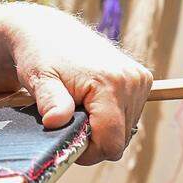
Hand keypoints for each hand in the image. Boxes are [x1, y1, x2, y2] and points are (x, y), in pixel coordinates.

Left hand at [0, 2, 152, 164]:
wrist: (48, 32)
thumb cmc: (40, 57)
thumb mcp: (40, 79)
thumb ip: (51, 102)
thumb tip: (54, 121)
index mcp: (111, 84)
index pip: (111, 142)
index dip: (88, 151)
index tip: (67, 139)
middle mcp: (132, 81)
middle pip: (120, 140)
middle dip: (93, 137)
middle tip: (69, 118)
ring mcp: (140, 80)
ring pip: (125, 130)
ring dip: (101, 127)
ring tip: (79, 105)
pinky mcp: (142, 79)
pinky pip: (128, 116)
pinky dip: (109, 116)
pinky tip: (91, 101)